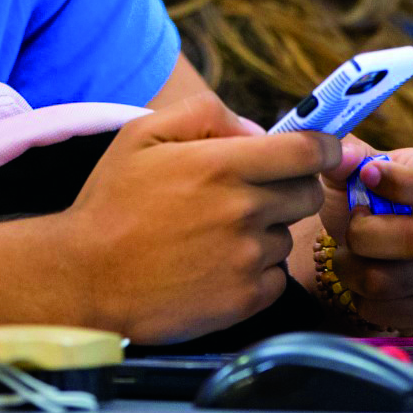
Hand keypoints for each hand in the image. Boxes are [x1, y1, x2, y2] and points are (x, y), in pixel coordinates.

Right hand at [61, 93, 336, 344]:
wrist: (85, 278)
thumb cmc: (113, 202)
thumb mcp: (143, 134)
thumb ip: (205, 113)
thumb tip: (257, 130)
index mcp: (223, 164)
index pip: (308, 150)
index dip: (327, 146)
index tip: (325, 149)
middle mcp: (244, 210)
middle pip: (308, 193)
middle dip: (291, 187)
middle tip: (251, 193)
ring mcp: (247, 258)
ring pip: (288, 236)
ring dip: (266, 231)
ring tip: (217, 235)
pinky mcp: (245, 299)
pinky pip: (276, 277)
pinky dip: (258, 270)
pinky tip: (217, 266)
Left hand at [319, 139, 412, 333]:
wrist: (364, 239)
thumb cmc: (364, 194)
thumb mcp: (354, 166)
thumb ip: (346, 154)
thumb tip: (339, 154)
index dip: (403, 184)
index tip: (367, 176)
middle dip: (364, 234)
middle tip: (350, 224)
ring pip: (388, 282)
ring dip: (351, 267)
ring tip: (348, 251)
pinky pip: (384, 312)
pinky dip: (359, 297)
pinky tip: (362, 276)